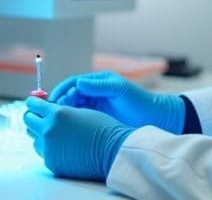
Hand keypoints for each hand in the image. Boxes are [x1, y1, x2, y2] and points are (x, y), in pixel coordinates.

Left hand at [24, 96, 133, 180]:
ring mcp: (49, 148)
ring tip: (55, 133)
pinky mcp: (52, 162)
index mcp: (57, 113)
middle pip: (28, 119)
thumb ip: (61, 109)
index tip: (34, 103)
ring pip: (33, 137)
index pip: (33, 104)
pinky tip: (61, 146)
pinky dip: (49, 148)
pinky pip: (43, 152)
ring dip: (40, 133)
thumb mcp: (80, 110)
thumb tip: (47, 108)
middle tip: (41, 117)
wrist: (113, 151)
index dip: (33, 103)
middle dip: (34, 116)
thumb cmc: (102, 128)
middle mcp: (49, 130)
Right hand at [49, 71, 184, 132]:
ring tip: (59, 121)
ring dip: (64, 113)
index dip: (63, 90)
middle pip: (70, 95)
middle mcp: (94, 92)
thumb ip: (100, 85)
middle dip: (60, 102)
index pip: (73, 83)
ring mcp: (96, 106)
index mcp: (98, 82)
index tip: (55, 99)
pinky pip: (80, 119)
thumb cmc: (140, 102)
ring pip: (73, 108)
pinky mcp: (98, 119)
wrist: (157, 119)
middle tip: (54, 112)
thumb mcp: (120, 89)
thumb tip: (78, 84)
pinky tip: (68, 128)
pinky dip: (72, 121)